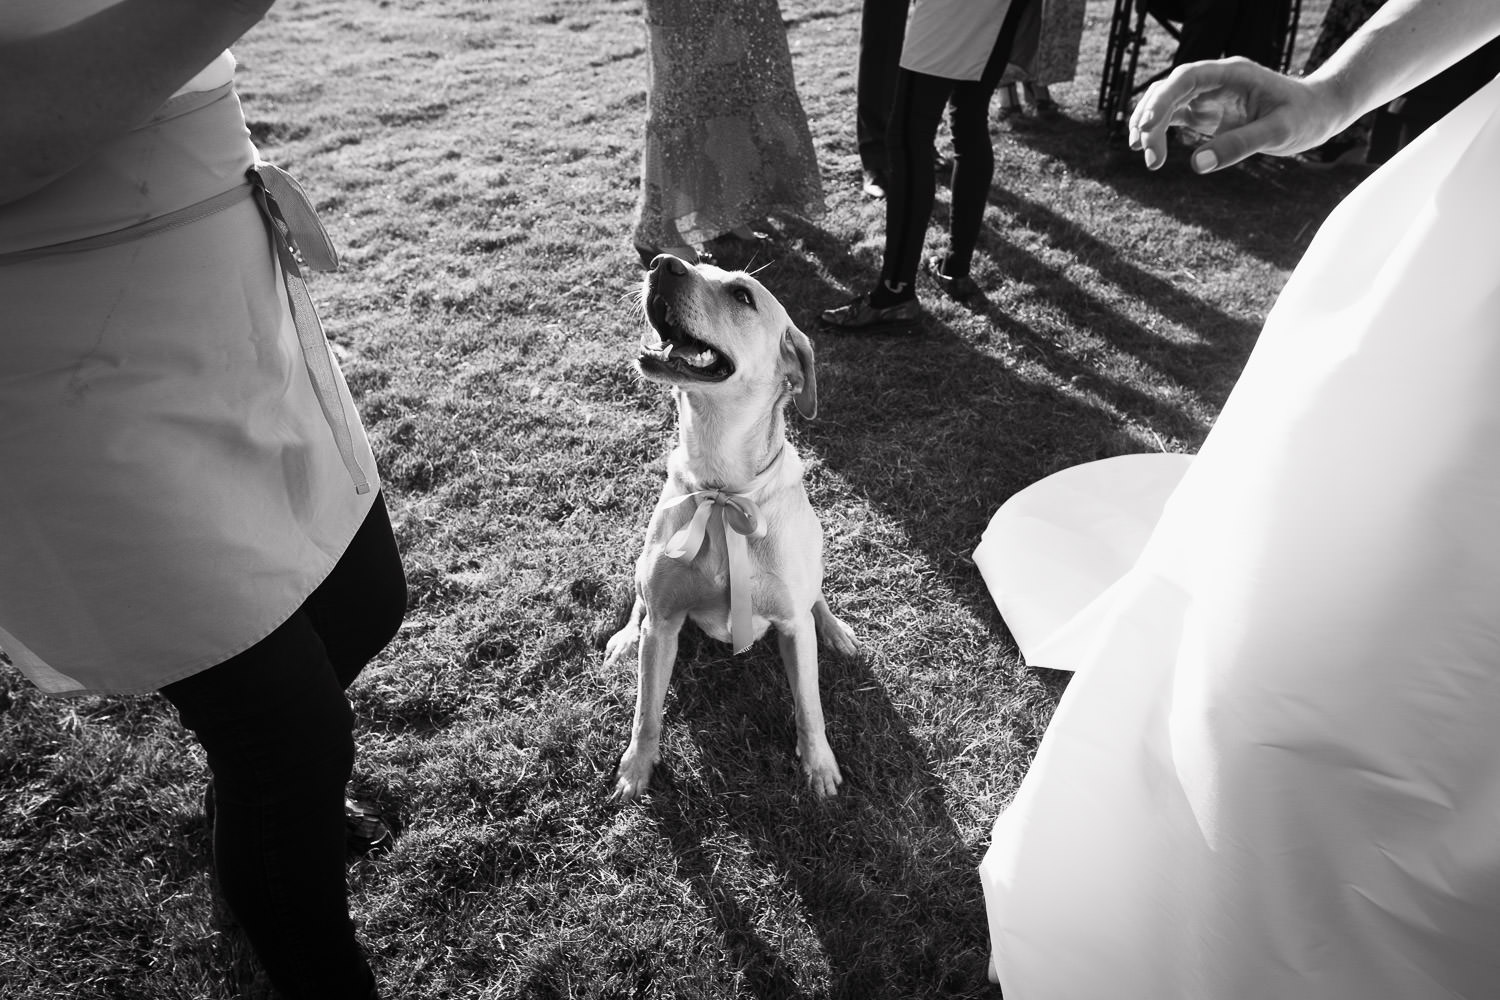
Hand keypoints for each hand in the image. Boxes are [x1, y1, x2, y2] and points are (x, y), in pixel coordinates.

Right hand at [1128, 57, 1350, 172]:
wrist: (1319, 112)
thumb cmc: (1305, 116)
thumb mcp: (1278, 132)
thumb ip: (1239, 145)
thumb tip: (1196, 164)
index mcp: (1233, 74)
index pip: (1186, 78)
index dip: (1162, 99)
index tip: (1148, 127)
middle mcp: (1216, 80)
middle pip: (1169, 90)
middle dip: (1151, 119)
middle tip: (1148, 156)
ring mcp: (1210, 95)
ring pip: (1166, 102)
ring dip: (1149, 126)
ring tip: (1143, 155)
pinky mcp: (1208, 112)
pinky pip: (1174, 116)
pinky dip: (1158, 131)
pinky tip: (1147, 150)